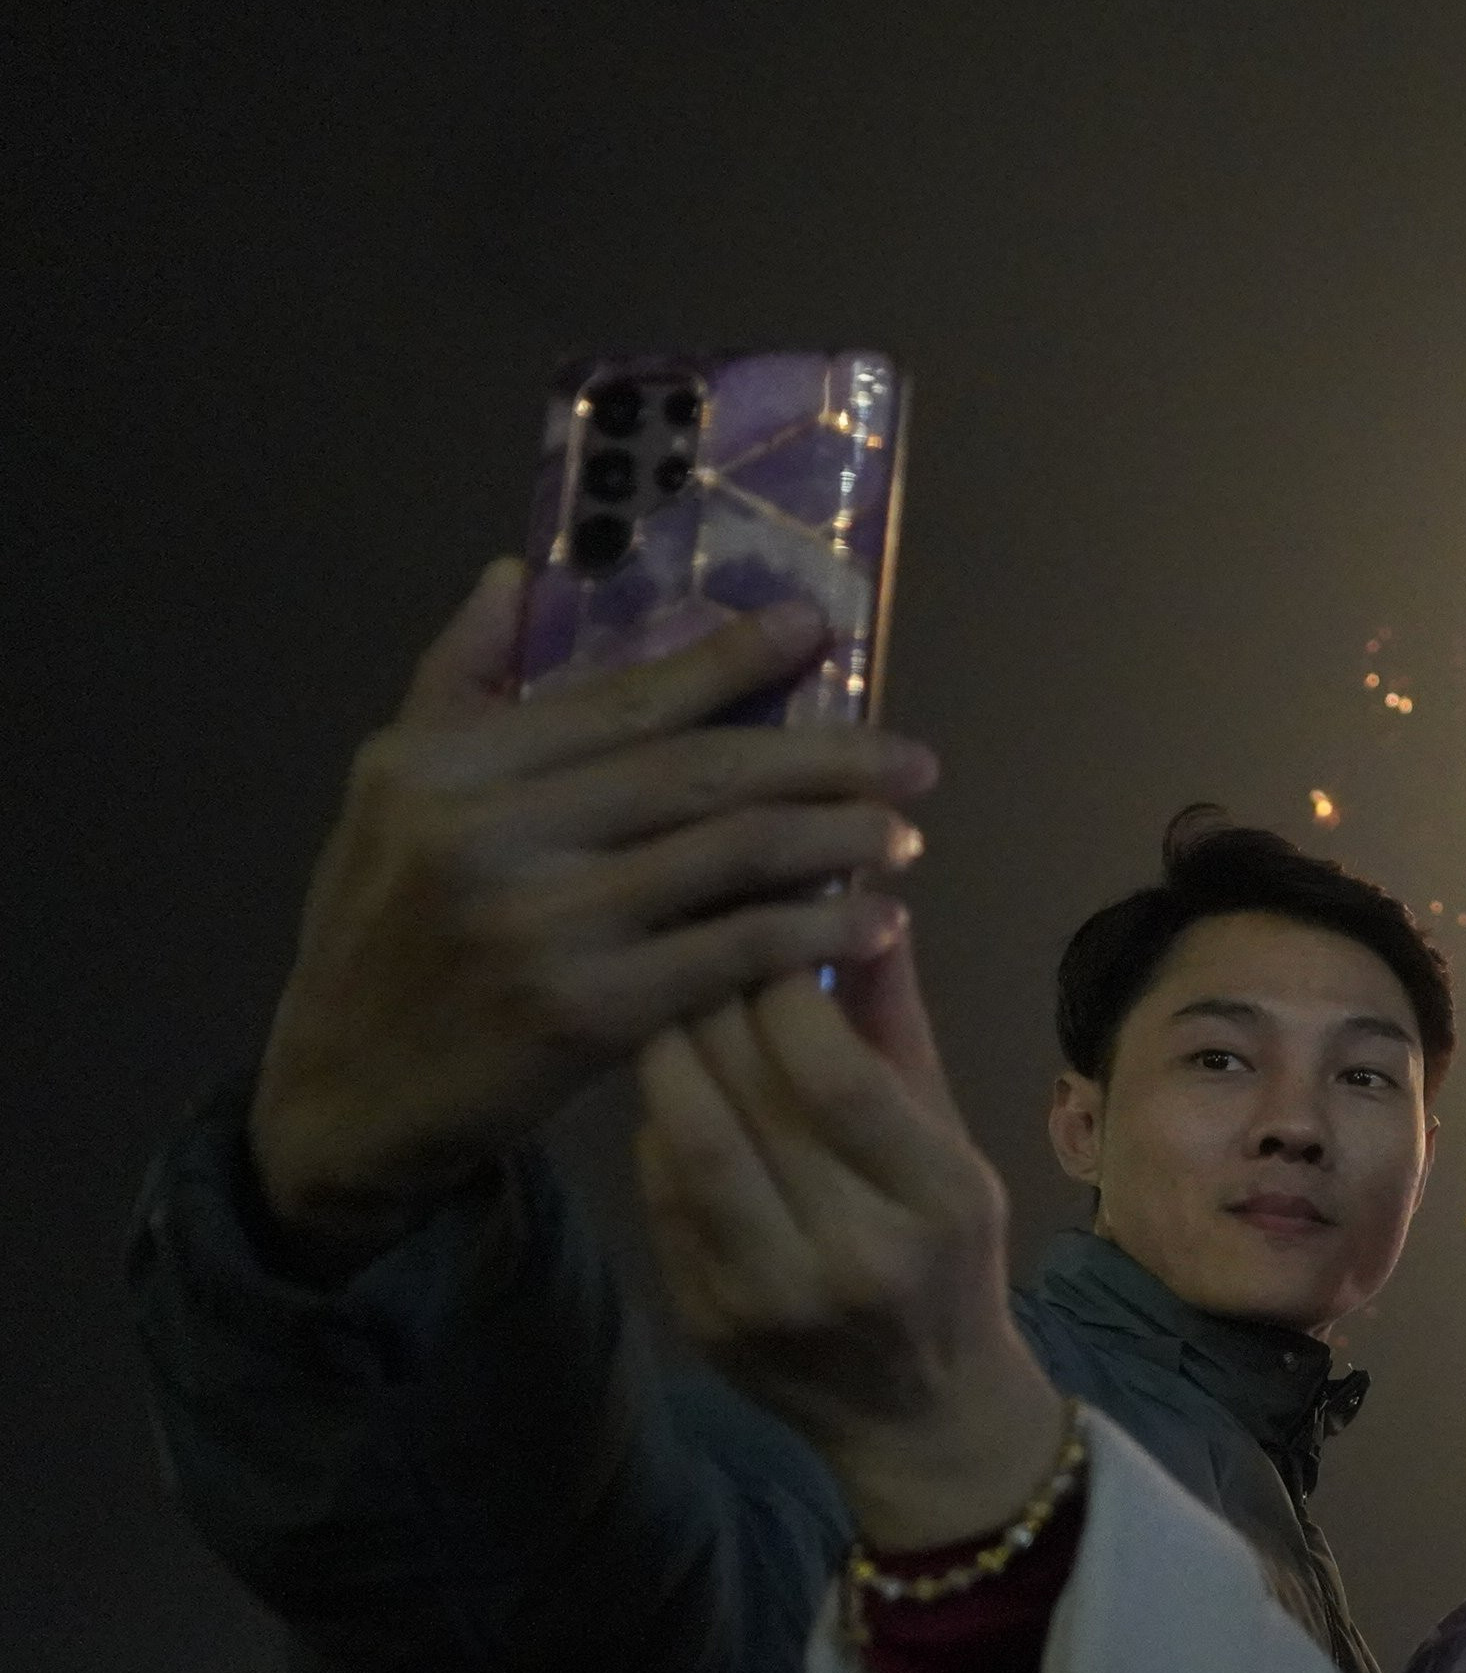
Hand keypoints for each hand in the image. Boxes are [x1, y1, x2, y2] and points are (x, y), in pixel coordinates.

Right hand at [249, 562, 935, 1259]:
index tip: (818, 631)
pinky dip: (815, 934)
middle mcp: (487, 832)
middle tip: (913, 761)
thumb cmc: (383, 936)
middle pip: (697, 773)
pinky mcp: (584, 1012)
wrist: (346, 1096)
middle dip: (824, 760)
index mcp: (444, 765)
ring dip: (837, 841)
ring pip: (728, 857)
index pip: (622, 700)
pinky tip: (872, 925)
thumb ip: (457, 681)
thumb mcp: (388, 796)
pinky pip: (730, 954)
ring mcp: (538, 923)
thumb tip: (515, 577)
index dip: (731, 661)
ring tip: (904, 835)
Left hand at [634, 938, 1066, 1548]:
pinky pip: (661, 1190)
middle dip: (718, 996)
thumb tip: (861, 908)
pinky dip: (662, 1123)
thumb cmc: (949, 1260)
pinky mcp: (705, 1318)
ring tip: (673, 995)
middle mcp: (848, 1255)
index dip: (787, 986)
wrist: (921, 1418)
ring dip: (670, 1051)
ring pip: (684, 1137)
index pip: (834, 1072)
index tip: (771, 927)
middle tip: (701, 934)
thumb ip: (900, 1034)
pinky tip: (674, 1086)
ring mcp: (765, 1295)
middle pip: (748, 1094)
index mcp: (933, 1204)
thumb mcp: (954, 1149)